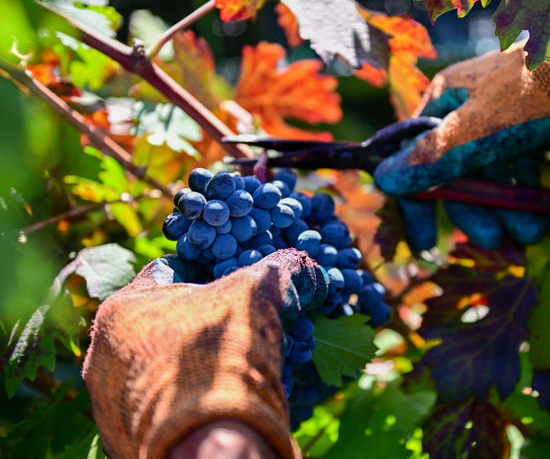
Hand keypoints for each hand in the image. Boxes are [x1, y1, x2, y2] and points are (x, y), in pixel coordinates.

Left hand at [82, 249, 322, 458]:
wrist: (212, 439)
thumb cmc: (224, 354)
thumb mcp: (255, 296)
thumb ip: (273, 271)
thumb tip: (298, 260)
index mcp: (121, 310)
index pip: (166, 271)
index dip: (204, 270)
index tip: (230, 280)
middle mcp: (101, 355)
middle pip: (159, 323)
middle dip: (196, 323)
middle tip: (233, 328)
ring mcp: (108, 402)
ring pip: (154, 368)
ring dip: (187, 365)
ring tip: (228, 370)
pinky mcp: (122, 439)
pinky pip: (157, 409)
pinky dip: (183, 403)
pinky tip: (214, 404)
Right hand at [374, 22, 549, 250]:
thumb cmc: (543, 92)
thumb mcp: (483, 128)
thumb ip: (433, 158)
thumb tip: (382, 181)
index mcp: (447, 98)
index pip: (415, 156)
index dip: (418, 200)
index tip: (426, 242)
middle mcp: (469, 108)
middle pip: (456, 172)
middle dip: (476, 211)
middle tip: (494, 241)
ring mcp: (503, 118)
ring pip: (491, 176)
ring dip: (505, 210)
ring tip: (529, 235)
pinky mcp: (534, 129)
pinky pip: (519, 170)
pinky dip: (526, 195)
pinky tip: (543, 217)